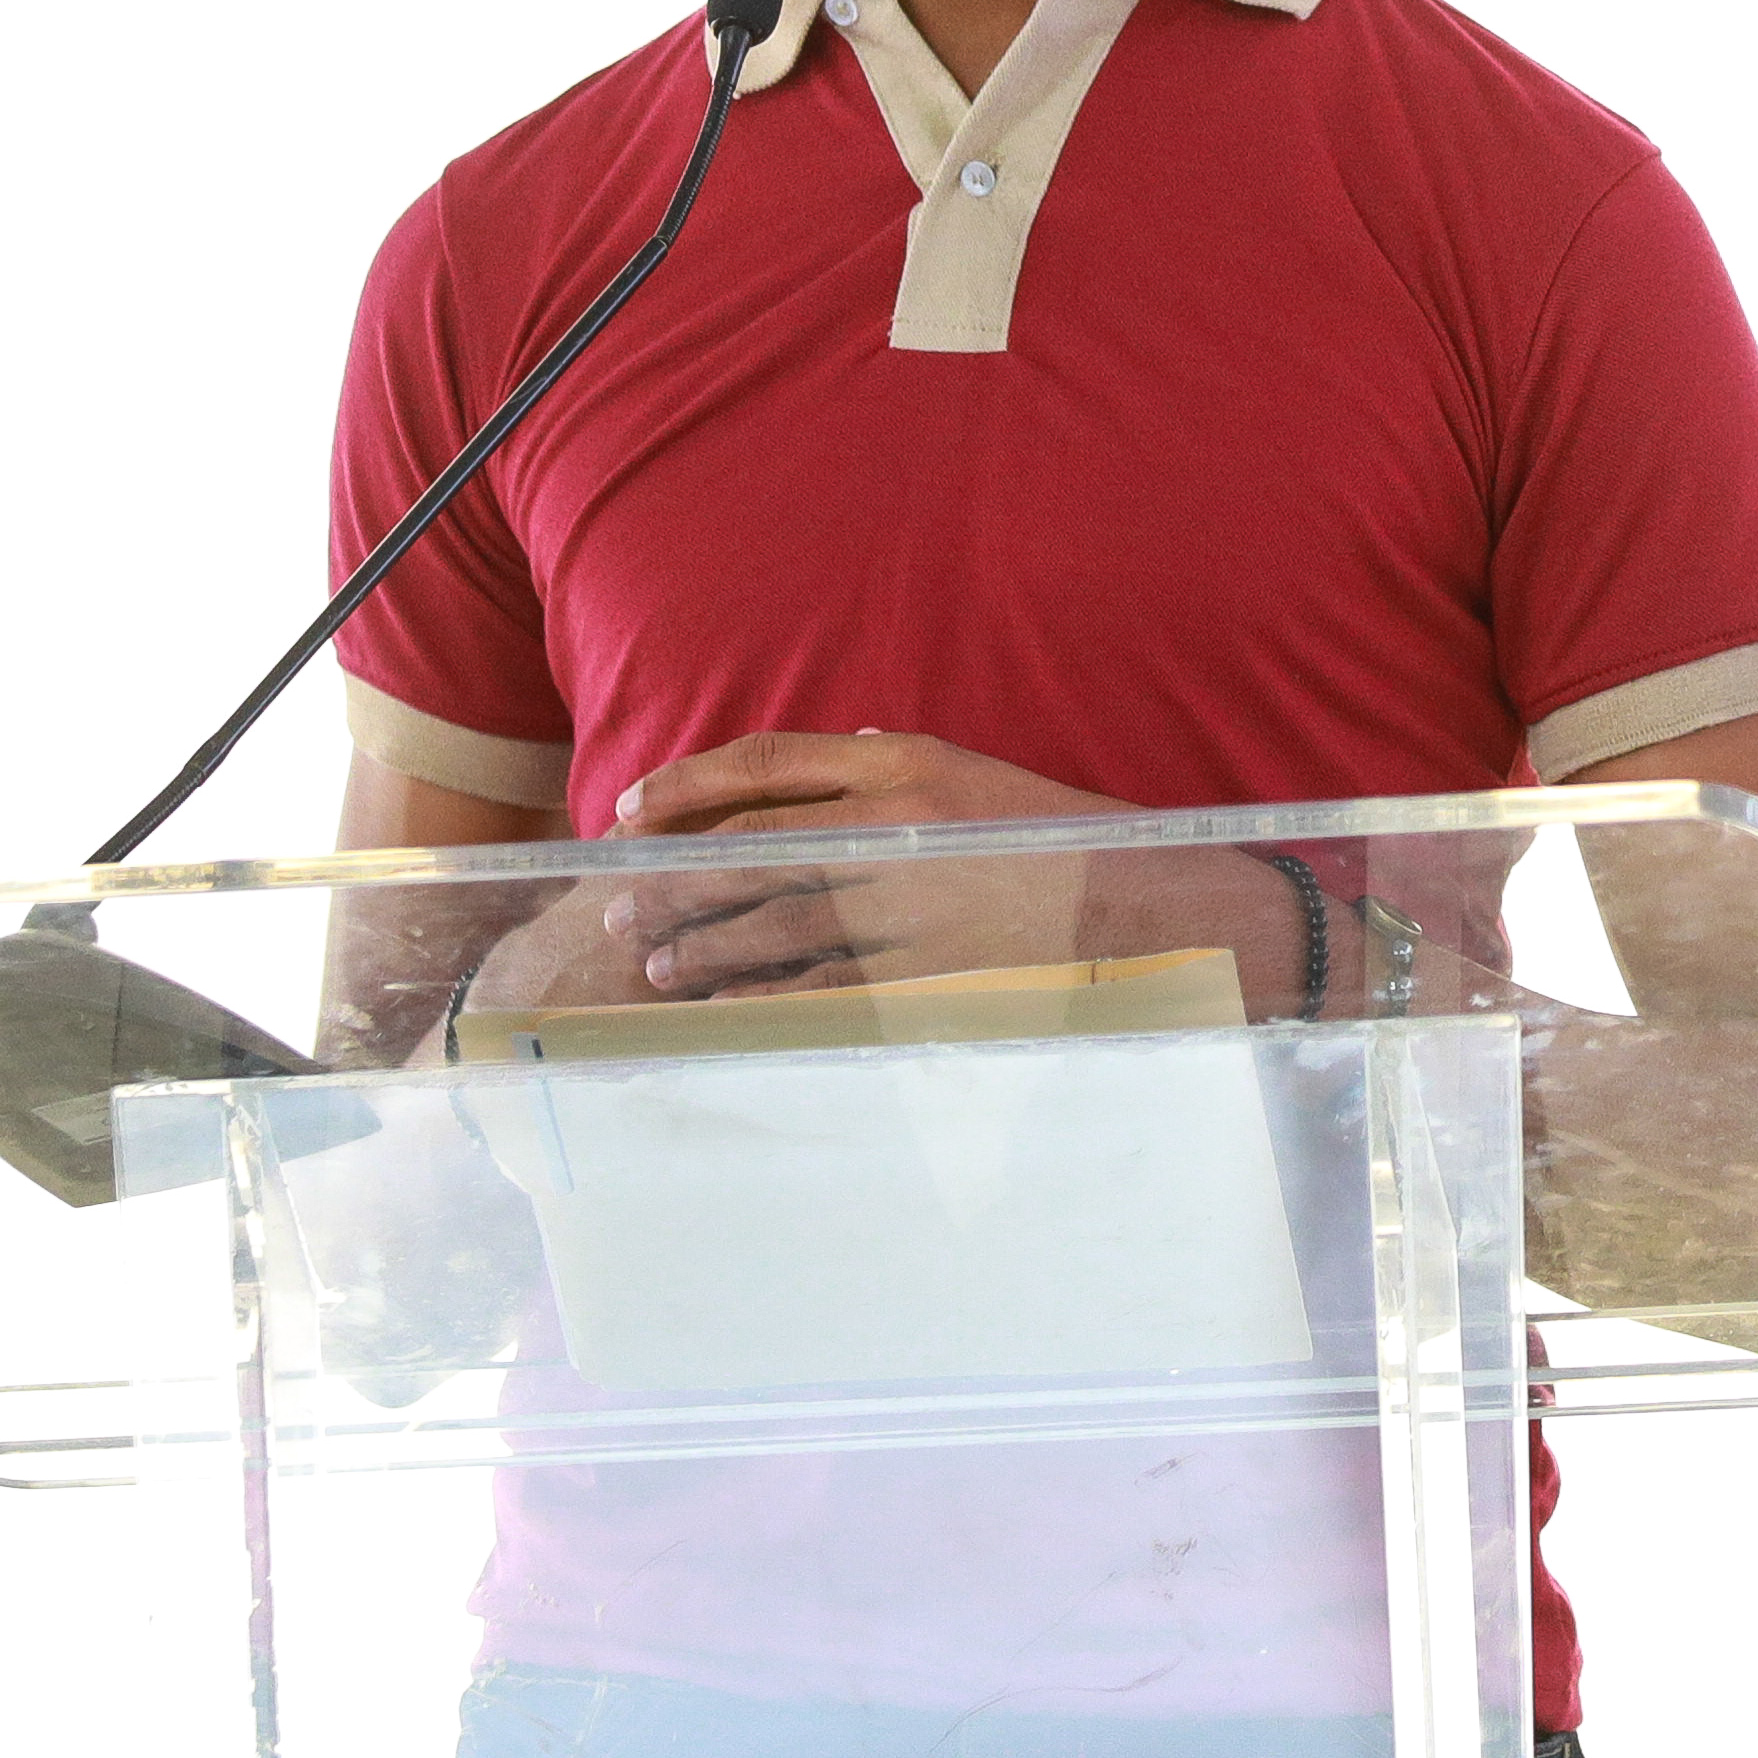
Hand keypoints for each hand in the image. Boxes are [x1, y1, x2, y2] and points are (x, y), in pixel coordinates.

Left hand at [594, 728, 1130, 995]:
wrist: (1143, 908)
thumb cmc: (1057, 840)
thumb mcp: (974, 776)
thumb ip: (895, 765)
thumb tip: (835, 749)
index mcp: (901, 764)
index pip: (762, 764)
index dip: (684, 786)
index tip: (630, 811)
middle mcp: (891, 828)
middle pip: (747, 849)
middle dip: (668, 878)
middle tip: (614, 902)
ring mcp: (902, 905)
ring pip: (769, 924)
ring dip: (700, 946)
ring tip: (653, 963)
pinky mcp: (919, 973)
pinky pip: (817, 987)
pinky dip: (760, 998)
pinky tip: (721, 1007)